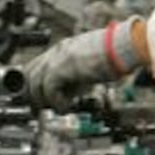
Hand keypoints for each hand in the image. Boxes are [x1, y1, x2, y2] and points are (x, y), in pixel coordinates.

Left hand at [26, 19, 145, 109]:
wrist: (125, 46)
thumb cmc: (114, 56)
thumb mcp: (88, 68)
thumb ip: (74, 79)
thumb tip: (66, 96)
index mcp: (62, 49)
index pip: (34, 66)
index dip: (31, 84)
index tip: (35, 99)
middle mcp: (57, 51)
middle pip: (29, 73)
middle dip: (32, 94)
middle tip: (40, 109)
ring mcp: (58, 57)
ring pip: (35, 82)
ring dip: (44, 100)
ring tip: (58, 107)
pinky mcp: (64, 66)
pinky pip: (49, 88)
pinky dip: (56, 101)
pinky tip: (66, 107)